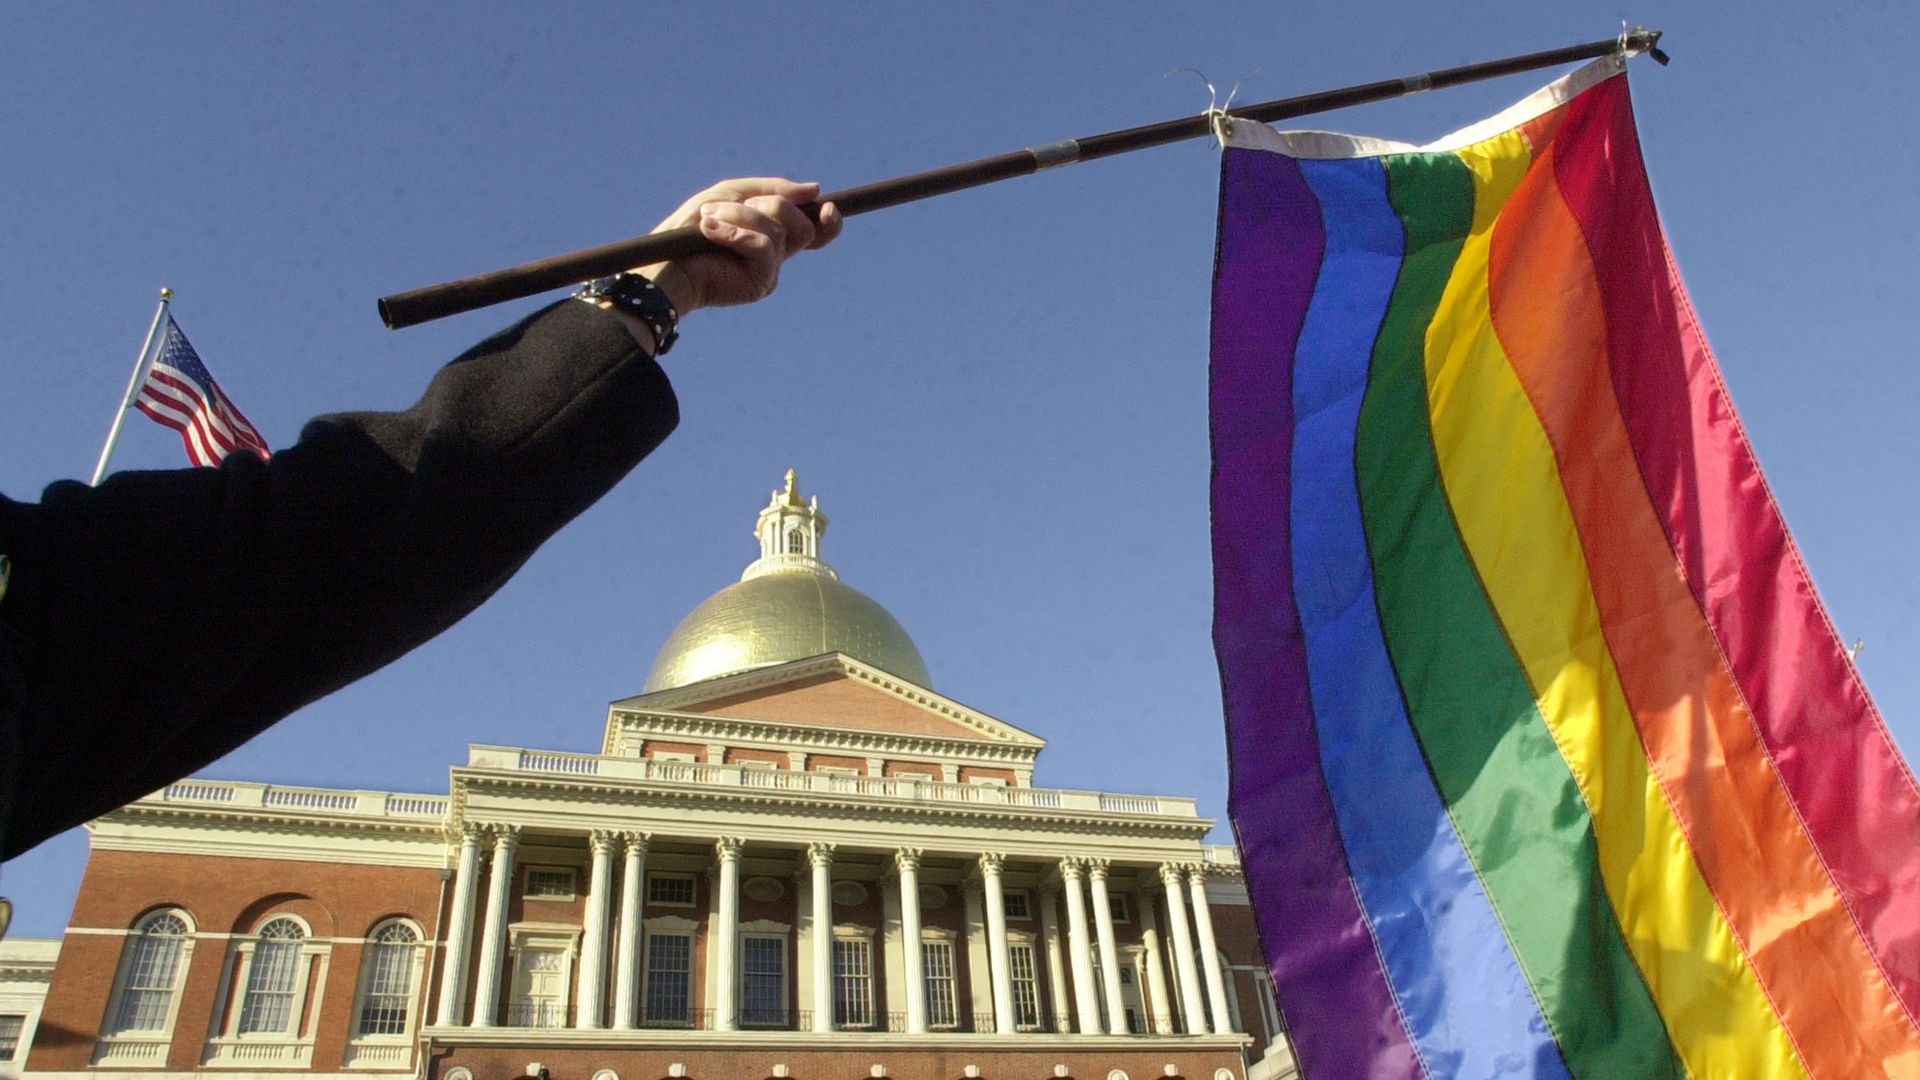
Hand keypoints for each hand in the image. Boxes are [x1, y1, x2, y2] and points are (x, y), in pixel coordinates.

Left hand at [636, 178, 842, 315]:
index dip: (828, 220)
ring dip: (740, 216)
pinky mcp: (762, 283)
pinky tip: (709, 232)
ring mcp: (771, 270)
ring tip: (707, 221)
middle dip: (766, 206)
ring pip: (780, 229)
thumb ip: (771, 189)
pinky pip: (764, 245)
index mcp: (771, 233)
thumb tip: (815, 190)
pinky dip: (735, 232)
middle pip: (801, 222)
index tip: (827, 206)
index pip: (814, 230)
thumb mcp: (731, 194)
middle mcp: (776, 253)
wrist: (666, 261)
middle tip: (724, 210)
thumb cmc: (690, 228)